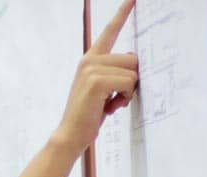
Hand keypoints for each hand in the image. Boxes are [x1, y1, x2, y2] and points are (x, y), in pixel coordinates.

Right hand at [52, 0, 139, 156]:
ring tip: (112, 104)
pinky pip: (128, 82)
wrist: (70, 134)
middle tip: (117, 98)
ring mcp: (91, 69)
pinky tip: (111, 108)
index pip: (109, 31)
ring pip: (132, 72)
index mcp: (90, 59)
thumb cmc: (88, 115)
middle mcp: (90, 59)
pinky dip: (125, 97)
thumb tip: (135, 67)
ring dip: (129, 92)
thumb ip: (114, 73)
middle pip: (132, 58)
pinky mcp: (97, 81)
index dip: (122, 13)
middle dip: (131, 81)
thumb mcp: (102, 90)